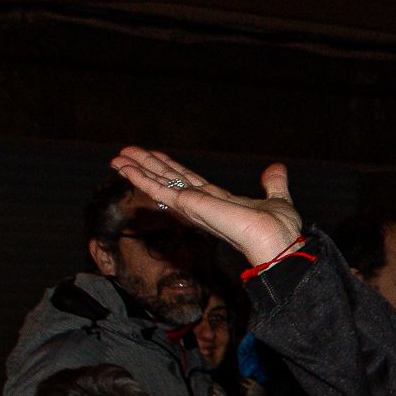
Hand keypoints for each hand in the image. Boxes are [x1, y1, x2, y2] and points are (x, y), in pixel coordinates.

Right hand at [110, 149, 303, 267]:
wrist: (277, 242)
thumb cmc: (279, 231)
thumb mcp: (277, 199)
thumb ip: (273, 184)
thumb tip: (276, 168)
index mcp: (218, 201)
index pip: (188, 180)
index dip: (170, 167)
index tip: (154, 154)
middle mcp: (201, 204)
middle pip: (168, 179)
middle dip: (147, 166)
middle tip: (124, 153)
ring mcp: (193, 206)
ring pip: (159, 183)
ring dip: (137, 170)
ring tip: (117, 158)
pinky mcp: (190, 206)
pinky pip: (160, 190)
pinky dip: (141, 178)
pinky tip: (125, 169)